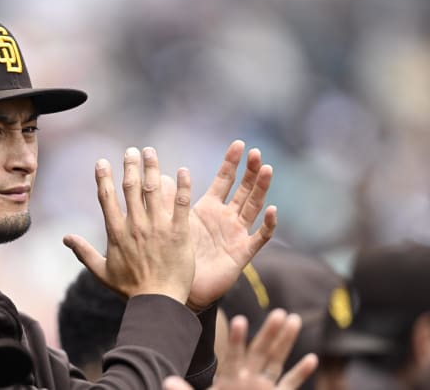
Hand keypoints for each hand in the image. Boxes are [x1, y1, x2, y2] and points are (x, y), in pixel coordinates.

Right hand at [63, 146, 194, 302]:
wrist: (157, 302)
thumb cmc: (130, 289)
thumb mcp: (102, 272)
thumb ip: (83, 252)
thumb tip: (65, 238)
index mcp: (117, 232)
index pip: (106, 197)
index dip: (103, 177)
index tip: (102, 161)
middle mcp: (135, 225)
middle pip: (131, 187)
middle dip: (130, 165)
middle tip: (132, 150)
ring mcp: (158, 227)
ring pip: (153, 190)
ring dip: (152, 167)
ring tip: (150, 151)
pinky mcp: (179, 233)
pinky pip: (181, 204)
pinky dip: (182, 186)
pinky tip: (183, 170)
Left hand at [162, 310, 317, 389]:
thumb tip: (167, 382)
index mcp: (229, 379)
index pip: (233, 357)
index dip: (236, 340)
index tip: (238, 320)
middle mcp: (247, 379)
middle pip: (260, 352)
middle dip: (269, 332)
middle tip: (279, 311)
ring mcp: (263, 388)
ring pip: (277, 361)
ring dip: (286, 342)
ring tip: (293, 318)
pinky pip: (290, 384)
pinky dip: (300, 374)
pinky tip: (311, 358)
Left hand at [179, 140, 276, 308]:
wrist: (178, 288)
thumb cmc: (174, 255)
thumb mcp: (171, 222)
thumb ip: (168, 200)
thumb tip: (160, 175)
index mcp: (209, 208)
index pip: (224, 180)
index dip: (232, 162)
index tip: (238, 144)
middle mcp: (226, 218)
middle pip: (243, 189)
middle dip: (251, 171)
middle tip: (256, 153)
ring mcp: (236, 234)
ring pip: (253, 207)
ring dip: (261, 190)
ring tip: (267, 170)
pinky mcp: (241, 253)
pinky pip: (258, 238)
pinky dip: (267, 225)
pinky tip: (272, 211)